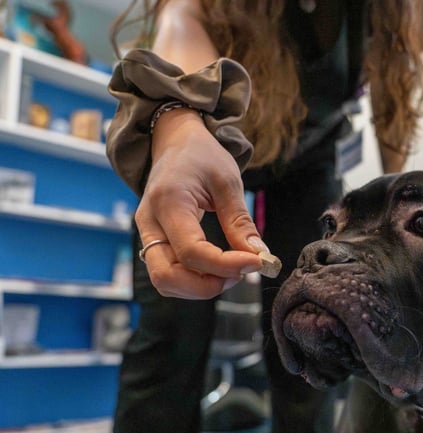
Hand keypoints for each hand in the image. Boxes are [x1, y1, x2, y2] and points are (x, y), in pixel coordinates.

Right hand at [135, 109, 269, 298]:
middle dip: (207, 286)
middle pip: (167, 276)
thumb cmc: (202, 156)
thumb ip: (241, 222)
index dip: (224, 265)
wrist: (175, 141)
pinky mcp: (153, 240)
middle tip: (241, 273)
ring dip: (199, 287)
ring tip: (231, 271)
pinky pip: (167, 274)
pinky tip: (216, 269)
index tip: (256, 263)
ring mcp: (147, 233)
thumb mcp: (228, 181)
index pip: (191, 251)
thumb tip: (259, 256)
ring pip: (165, 280)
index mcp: (168, 202)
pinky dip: (192, 281)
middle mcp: (149, 221)